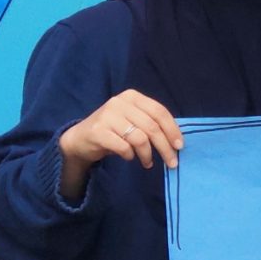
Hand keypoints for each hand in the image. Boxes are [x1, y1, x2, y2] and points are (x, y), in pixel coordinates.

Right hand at [58, 88, 182, 187]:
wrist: (80, 138)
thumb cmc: (113, 130)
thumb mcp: (132, 120)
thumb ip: (151, 123)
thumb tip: (176, 140)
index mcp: (132, 96)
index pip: (159, 111)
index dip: (172, 129)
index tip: (180, 146)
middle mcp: (119, 102)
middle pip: (152, 127)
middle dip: (165, 147)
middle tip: (172, 162)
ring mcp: (107, 116)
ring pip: (140, 138)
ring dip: (147, 155)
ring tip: (147, 162)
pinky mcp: (98, 131)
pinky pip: (124, 147)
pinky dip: (130, 156)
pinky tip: (129, 157)